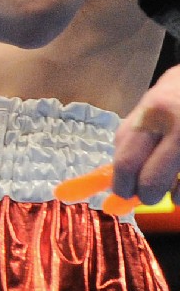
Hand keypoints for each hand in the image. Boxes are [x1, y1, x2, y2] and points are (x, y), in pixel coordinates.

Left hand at [112, 66, 179, 205]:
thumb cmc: (177, 94)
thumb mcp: (150, 105)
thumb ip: (133, 136)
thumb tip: (116, 174)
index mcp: (151, 115)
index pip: (126, 162)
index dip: (121, 185)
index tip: (122, 192)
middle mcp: (176, 129)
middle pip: (151, 182)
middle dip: (145, 195)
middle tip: (146, 194)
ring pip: (177, 193)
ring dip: (171, 196)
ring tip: (170, 187)